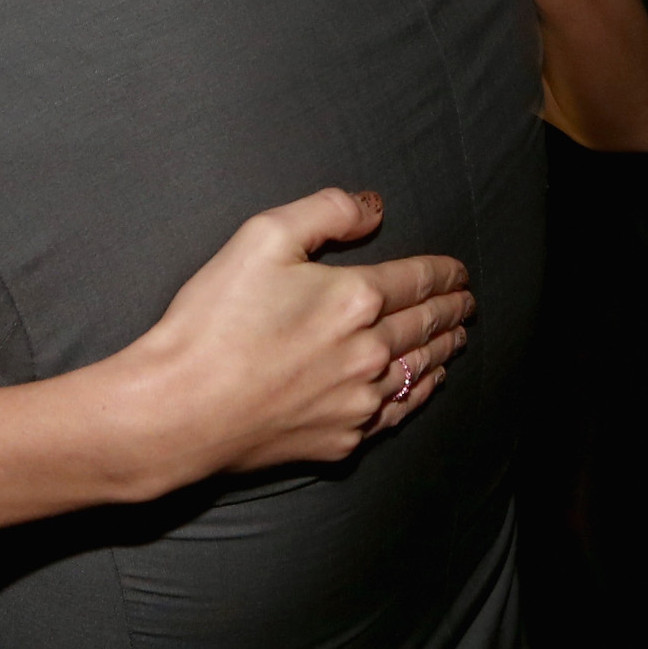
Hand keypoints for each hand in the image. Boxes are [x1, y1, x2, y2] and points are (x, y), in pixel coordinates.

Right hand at [116, 188, 474, 481]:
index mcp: (355, 299)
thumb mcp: (262, 237)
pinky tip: (427, 384)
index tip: (461, 272)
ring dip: (443, 349)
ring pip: (420, 369)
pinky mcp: (340, 440)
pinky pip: (398, 413)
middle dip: (452, 310)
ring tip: (457, 338)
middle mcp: (369, 352)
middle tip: (468, 302)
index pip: (418, 280)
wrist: (179, 410)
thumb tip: (373, 208)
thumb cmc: (213, 322)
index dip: (445, 273)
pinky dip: (421, 393)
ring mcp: (358, 401)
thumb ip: (326, 211)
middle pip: (426, 325)